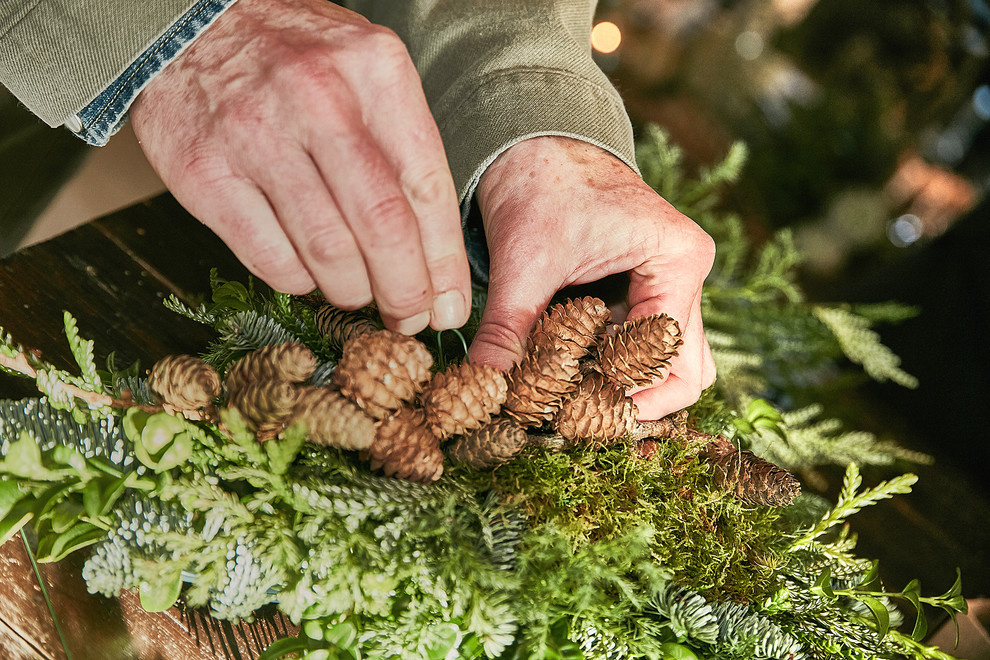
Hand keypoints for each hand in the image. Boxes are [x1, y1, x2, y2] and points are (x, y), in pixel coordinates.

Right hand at [130, 0, 470, 333]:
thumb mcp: (363, 71)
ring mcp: (256, 136)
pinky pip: (270, 259)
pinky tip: (307, 273)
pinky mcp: (206, 174)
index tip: (450, 302)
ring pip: (328, 252)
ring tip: (357, 293)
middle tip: (409, 317)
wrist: (184, 23)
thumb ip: (401, 144)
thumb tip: (433, 251)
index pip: (426, 186)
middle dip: (405, 290)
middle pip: (383, 227)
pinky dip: (299, 281)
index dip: (444, 260)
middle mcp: (318, 100)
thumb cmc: (292, 57)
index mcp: (374, 71)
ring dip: (352, 291)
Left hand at [469, 136, 715, 419]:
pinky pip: (643, 344)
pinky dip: (612, 363)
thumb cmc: (540, 183)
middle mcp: (687, 274)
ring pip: (668, 362)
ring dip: (624, 383)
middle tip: (579, 413)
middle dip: (635, 398)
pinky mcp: (648, 287)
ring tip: (570, 390)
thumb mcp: (524, 260)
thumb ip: (508, 326)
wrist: (534, 144)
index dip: (624, 394)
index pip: (670, 358)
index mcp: (678, 260)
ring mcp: (671, 281)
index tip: (574, 412)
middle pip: (686, 370)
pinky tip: (569, 366)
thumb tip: (485, 384)